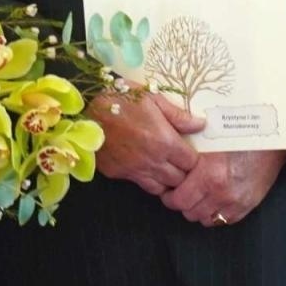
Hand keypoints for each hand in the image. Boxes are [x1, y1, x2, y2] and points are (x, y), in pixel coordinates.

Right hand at [90, 89, 206, 195]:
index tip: (192, 152)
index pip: (192, 163)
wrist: (85, 109)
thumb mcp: (152, 98)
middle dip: (183, 172)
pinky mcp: (119, 174)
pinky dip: (149, 181)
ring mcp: (135, 170)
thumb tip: (201, 125)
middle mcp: (153, 161)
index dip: (195, 159)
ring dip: (167, 180)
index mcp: (165, 141)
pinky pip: (142, 185)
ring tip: (166, 168)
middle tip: (181, 161)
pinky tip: (147, 168)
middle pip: (180, 179)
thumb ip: (178, 115)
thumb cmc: (121, 98)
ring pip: (162, 188)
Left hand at [160, 149, 285, 226]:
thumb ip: (188, 154)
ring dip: (199, 210)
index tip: (168, 190)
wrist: (270, 139)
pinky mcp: (247, 205)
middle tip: (181, 193)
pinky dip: (216, 213)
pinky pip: (225, 220)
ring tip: (197, 196)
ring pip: (206, 219)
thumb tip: (169, 161)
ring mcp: (236, 201)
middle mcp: (221, 192)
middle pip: (190, 212)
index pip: (179, 200)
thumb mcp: (209, 139)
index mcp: (209, 174)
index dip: (169, 197)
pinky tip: (214, 200)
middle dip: (182, 204)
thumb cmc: (239, 134)